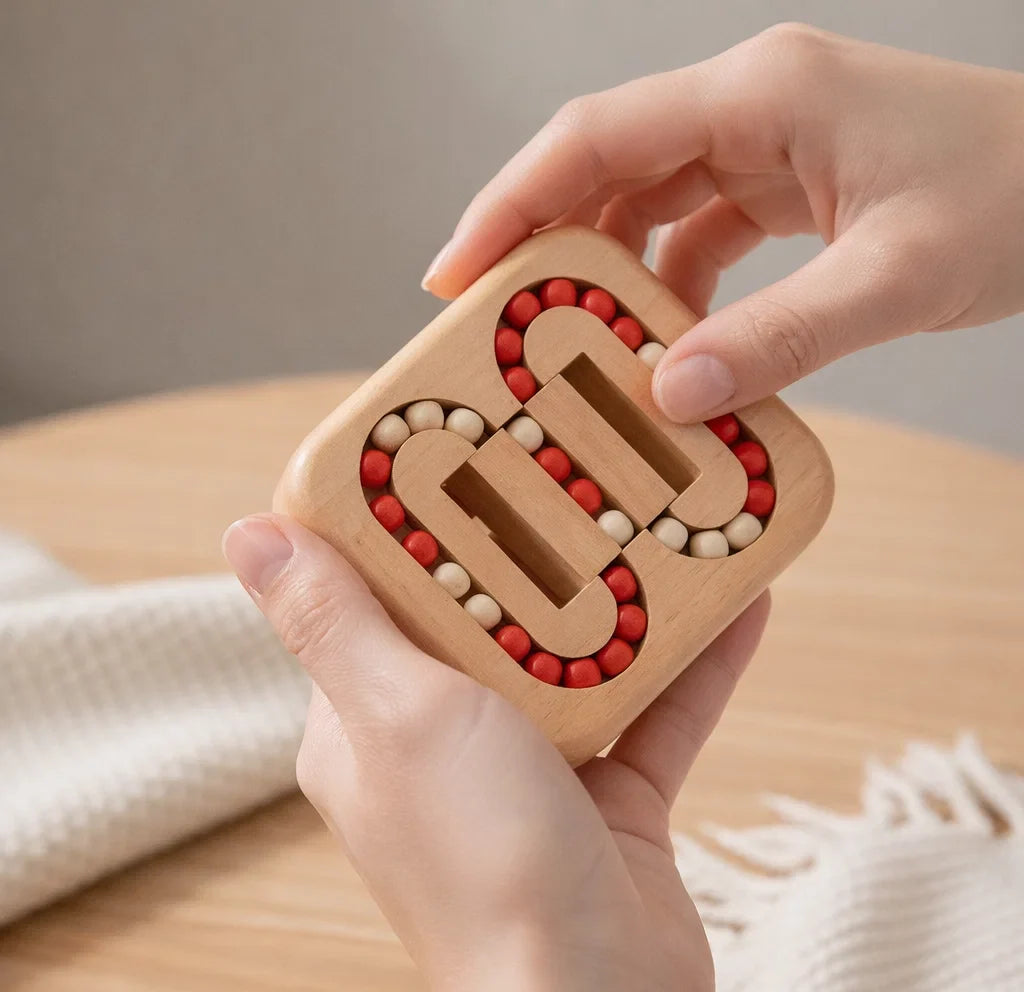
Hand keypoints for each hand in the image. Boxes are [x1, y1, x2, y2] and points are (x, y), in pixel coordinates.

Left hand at [223, 514, 768, 991]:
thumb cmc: (484, 866)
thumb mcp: (402, 715)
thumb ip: (335, 622)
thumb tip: (247, 534)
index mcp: (366, 718)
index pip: (371, 592)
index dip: (406, 518)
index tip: (452, 442)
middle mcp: (440, 739)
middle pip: (485, 613)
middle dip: (531, 542)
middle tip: (577, 461)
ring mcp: (528, 768)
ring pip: (578, 654)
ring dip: (622, 594)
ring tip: (666, 516)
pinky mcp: (607, 795)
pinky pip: (653, 708)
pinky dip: (692, 660)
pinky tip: (742, 600)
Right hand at [421, 25, 1023, 423]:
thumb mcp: (901, 276)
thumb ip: (783, 336)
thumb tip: (671, 395)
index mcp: (762, 94)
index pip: (596, 136)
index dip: (512, 201)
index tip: (456, 271)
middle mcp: (750, 107)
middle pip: (606, 167)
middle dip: (543, 242)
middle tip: (494, 321)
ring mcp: (767, 144)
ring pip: (647, 203)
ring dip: (608, 274)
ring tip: (574, 347)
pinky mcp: (787, 184)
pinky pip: (698, 232)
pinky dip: (670, 289)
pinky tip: (664, 343)